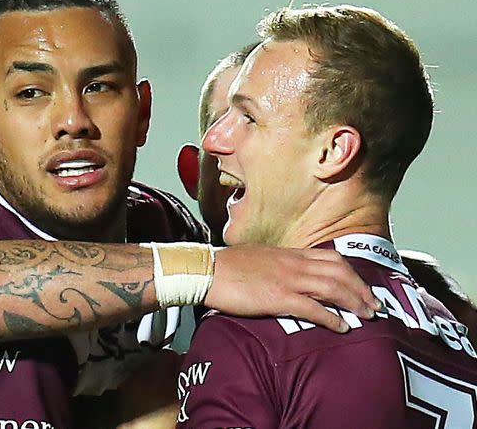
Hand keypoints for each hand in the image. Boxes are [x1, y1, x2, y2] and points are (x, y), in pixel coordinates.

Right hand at [206, 245, 381, 331]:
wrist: (207, 270)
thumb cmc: (227, 267)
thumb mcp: (260, 259)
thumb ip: (278, 265)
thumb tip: (287, 275)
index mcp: (289, 254)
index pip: (331, 259)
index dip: (352, 273)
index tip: (362, 286)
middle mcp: (294, 264)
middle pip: (339, 272)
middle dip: (361, 289)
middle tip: (374, 305)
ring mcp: (287, 279)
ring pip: (333, 288)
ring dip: (354, 302)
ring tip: (366, 316)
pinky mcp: (278, 297)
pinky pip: (313, 308)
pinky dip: (331, 318)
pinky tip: (342, 327)